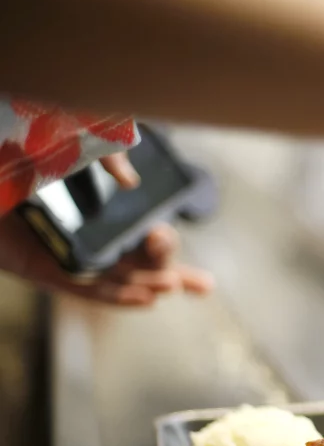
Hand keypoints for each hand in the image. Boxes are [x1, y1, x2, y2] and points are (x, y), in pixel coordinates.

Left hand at [0, 153, 213, 305]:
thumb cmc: (21, 161)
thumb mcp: (73, 146)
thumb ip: (105, 155)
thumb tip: (131, 180)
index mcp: (99, 211)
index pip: (143, 232)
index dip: (166, 244)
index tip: (174, 241)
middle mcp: (89, 236)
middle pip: (138, 261)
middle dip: (164, 265)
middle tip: (179, 262)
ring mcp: (70, 255)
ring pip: (119, 278)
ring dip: (148, 285)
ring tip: (171, 286)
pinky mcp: (46, 270)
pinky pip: (87, 289)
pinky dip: (116, 296)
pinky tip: (145, 299)